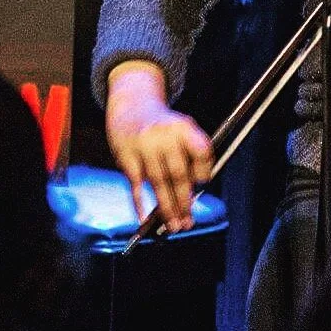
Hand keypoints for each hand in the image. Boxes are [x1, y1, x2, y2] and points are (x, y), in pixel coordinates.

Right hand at [105, 61, 212, 230]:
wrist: (131, 105)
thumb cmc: (163, 126)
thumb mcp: (182, 129)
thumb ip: (192, 156)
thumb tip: (195, 193)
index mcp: (183, 127)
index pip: (201, 151)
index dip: (204, 171)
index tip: (203, 184)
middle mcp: (164, 134)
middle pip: (179, 173)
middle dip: (185, 201)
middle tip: (188, 221)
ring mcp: (144, 144)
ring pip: (158, 182)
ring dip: (167, 207)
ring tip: (173, 225)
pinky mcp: (126, 154)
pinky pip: (135, 183)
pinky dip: (139, 202)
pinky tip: (144, 217)